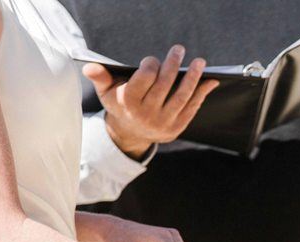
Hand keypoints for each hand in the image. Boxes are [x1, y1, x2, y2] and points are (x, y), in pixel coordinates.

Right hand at [84, 45, 219, 158]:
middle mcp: (147, 114)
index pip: (145, 78)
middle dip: (173, 64)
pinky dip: (202, 94)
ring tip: (200, 62)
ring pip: (181, 96)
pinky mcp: (177, 127)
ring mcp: (164, 122)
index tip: (153, 60)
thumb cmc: (120, 105)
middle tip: (179, 49)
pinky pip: (192, 108)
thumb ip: (100, 77)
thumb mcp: (106, 92)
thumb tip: (89, 67)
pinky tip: (210, 81)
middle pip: (165, 84)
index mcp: (129, 103)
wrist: (131, 134)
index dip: (151, 65)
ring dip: (193, 77)